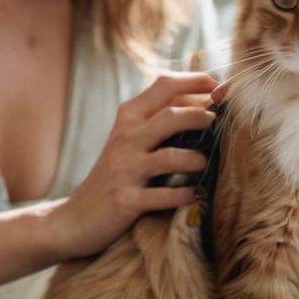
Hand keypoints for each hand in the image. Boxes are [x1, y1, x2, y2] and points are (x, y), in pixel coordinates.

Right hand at [45, 72, 218, 259]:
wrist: (77, 216)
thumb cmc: (117, 172)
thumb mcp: (131, 136)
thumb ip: (161, 114)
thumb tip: (205, 94)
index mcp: (129, 116)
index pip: (165, 84)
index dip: (198, 82)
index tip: (221, 90)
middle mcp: (126, 137)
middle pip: (171, 115)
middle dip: (201, 116)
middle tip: (218, 124)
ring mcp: (125, 169)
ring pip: (170, 156)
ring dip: (196, 160)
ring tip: (205, 163)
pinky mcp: (127, 199)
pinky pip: (164, 196)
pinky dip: (185, 195)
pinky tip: (194, 194)